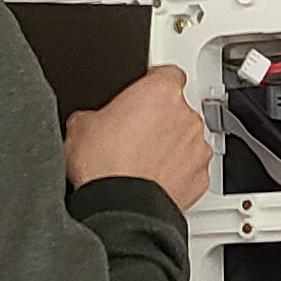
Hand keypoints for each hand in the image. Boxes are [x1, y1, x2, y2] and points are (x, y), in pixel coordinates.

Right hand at [66, 66, 209, 207]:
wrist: (118, 207)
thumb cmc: (103, 166)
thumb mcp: (80, 126)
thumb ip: (95, 114)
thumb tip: (90, 122)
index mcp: (160, 91)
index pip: (168, 73)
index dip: (153, 83)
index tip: (143, 94)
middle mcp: (186, 116)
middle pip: (179, 108)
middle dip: (160, 119)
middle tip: (135, 134)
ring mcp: (197, 147)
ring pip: (188, 139)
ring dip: (171, 146)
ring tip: (144, 161)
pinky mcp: (200, 177)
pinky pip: (192, 169)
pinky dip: (178, 173)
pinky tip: (154, 180)